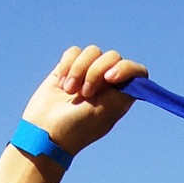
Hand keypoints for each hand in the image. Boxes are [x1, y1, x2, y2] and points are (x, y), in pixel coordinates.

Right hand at [20, 45, 147, 159]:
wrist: (45, 131)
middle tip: (85, 93)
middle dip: (96, 70)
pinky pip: (73, 52)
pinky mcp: (69, 68)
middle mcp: (107, 84)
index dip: (126, 69)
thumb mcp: (105, 111)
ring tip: (70, 91)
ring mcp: (87, 74)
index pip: (137, 73)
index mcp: (120, 95)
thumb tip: (138, 75)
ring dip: (80, 69)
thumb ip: (124, 92)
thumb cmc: (77, 127)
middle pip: (113, 57)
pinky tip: (62, 84)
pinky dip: (67, 65)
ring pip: (92, 51)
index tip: (111, 77)